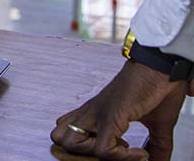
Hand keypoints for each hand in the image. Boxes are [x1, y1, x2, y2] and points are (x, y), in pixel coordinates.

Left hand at [51, 61, 186, 159]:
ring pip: (70, 143)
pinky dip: (122, 157)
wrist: (160, 67)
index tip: (119, 150)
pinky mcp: (111, 115)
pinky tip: (140, 153)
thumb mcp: (155, 124)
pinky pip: (103, 148)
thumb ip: (156, 145)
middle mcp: (90, 112)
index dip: (84, 149)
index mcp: (94, 112)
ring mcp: (97, 113)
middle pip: (59, 137)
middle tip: (114, 153)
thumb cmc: (155, 88)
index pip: (66, 131)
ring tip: (124, 151)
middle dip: (82, 153)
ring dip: (96, 155)